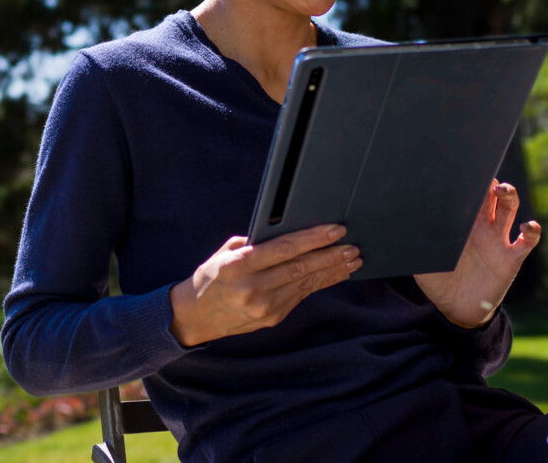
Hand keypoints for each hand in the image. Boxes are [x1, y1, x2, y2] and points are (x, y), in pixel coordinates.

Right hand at [168, 224, 360, 346]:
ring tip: (352, 260)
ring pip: (305, 284)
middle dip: (330, 256)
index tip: (335, 230)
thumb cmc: (211, 276)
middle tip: (352, 247)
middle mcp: (252, 288)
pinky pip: (300, 296)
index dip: (312, 239)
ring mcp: (263, 307)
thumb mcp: (225, 254)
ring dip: (332, 271)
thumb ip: (255, 243)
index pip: (283, 249)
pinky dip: (319, 284)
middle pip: (300, 268)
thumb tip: (290, 231)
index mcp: (238, 266)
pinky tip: (334, 275)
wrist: (195, 316)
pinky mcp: (272, 318)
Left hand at [415, 180, 540, 328]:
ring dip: (508, 196)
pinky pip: (526, 242)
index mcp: (461, 224)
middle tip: (482, 174)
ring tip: (501, 190)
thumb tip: (400, 228)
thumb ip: (417, 245)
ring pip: (508, 210)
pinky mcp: (511, 258)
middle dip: (487, 182)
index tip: (462, 169)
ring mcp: (498, 240)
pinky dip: (532, 231)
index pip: (467, 197)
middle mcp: (482, 227)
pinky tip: (527, 226)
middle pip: (489, 196)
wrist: (457, 309)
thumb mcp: (423, 262)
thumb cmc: (439, 282)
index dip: (468, 183)